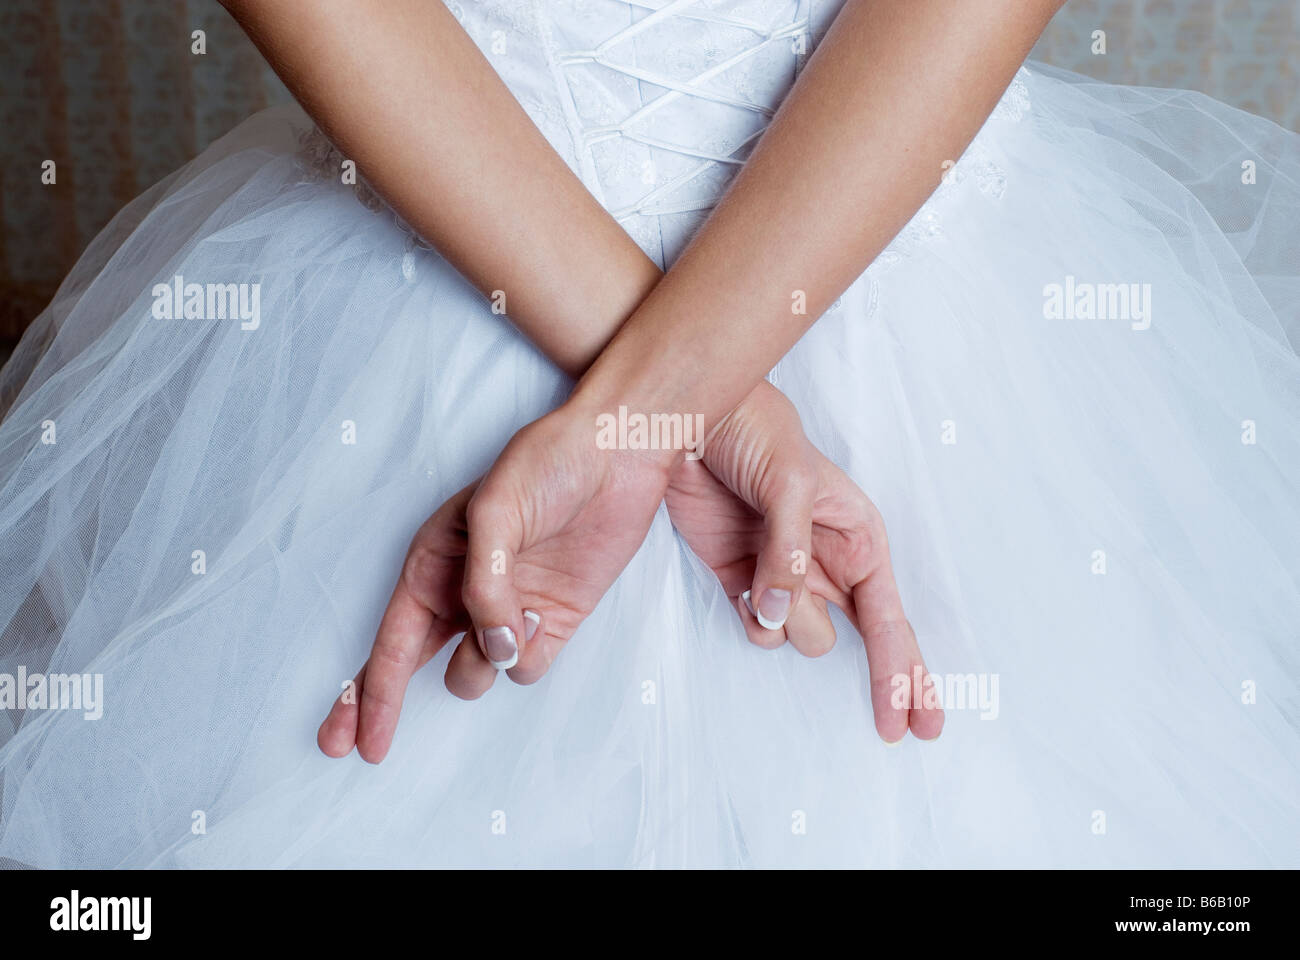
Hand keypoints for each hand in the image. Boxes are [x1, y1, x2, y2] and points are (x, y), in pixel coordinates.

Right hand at [318, 406, 670, 762]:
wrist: (617, 453)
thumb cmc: (547, 463)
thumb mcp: (495, 512)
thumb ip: (484, 586)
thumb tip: (492, 648)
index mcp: (434, 563)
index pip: (390, 641)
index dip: (367, 695)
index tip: (345, 741)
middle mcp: (464, 592)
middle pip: (413, 669)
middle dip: (385, 708)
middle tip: (367, 750)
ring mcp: (509, 610)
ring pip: (480, 671)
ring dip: (487, 660)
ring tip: (514, 614)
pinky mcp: (554, 619)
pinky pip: (528, 666)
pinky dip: (531, 653)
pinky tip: (543, 613)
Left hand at [665, 381, 942, 743]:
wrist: (692, 419)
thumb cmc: (756, 433)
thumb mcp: (788, 482)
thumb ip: (788, 550)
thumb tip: (780, 612)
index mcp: (859, 538)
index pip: (891, 619)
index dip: (905, 672)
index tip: (917, 722)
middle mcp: (828, 564)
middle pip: (864, 643)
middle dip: (883, 679)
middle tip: (899, 728)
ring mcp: (784, 576)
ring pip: (799, 634)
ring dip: (784, 618)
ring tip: (766, 571)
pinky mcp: (741, 578)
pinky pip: (756, 626)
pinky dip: (750, 617)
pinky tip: (740, 584)